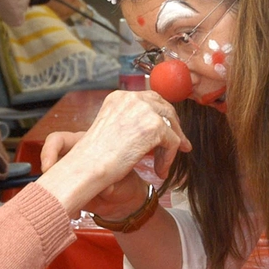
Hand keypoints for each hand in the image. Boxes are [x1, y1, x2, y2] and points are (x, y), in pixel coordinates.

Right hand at [36, 90, 189, 215]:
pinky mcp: (155, 127)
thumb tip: (158, 127)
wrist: (89, 166)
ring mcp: (145, 111)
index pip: (150, 100)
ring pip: (171, 127)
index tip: (168, 130)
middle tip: (179, 144)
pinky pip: (173, 143)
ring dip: (171, 147)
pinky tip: (160, 171)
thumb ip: (131, 121)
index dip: (162, 116)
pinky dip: (169, 159)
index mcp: (120, 97)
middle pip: (164, 108)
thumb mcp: (112, 127)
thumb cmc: (95, 155)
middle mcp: (133, 98)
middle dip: (173, 127)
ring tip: (164, 165)